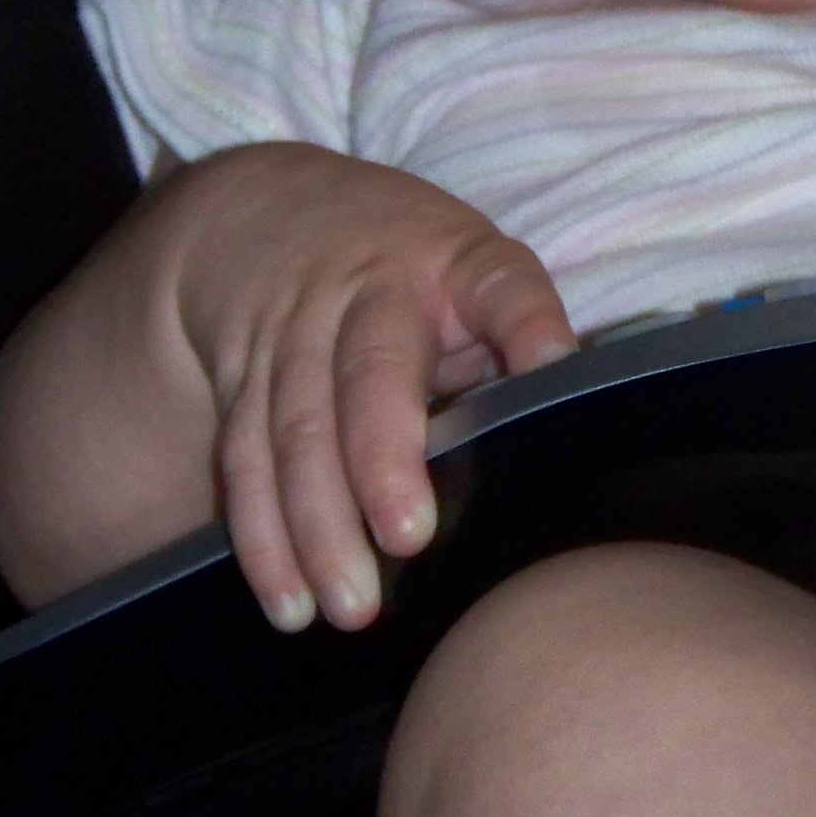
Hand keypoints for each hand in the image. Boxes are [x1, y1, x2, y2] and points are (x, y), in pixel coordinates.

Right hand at [163, 143, 575, 631]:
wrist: (267, 210)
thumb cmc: (416, 270)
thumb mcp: (475, 274)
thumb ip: (513, 347)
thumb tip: (574, 449)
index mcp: (458, 264)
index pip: (504, 289)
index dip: (528, 327)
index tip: (551, 369)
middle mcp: (372, 292)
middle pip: (371, 375)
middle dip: (382, 460)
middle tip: (409, 541)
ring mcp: (295, 333)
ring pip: (297, 431)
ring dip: (317, 525)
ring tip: (348, 606)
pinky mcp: (241, 377)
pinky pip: (244, 460)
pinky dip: (262, 536)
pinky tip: (288, 601)